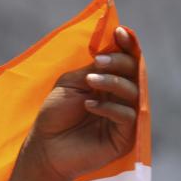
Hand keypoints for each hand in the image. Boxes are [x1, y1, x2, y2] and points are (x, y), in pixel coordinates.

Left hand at [22, 27, 140, 180]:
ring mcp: (125, 117)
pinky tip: (89, 105)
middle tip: (98, 62)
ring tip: (90, 81)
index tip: (119, 32)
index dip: (126, 45)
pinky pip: (128, 116)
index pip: (127, 60)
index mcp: (110, 82)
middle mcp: (122, 97)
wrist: (45, 148)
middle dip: (119, 62)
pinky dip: (110, 108)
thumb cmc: (55, 115)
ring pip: (134, 92)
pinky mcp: (125, 136)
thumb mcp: (72, 84)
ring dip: (113, 82)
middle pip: (135, 72)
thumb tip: (113, 49)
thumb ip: (94, 69)